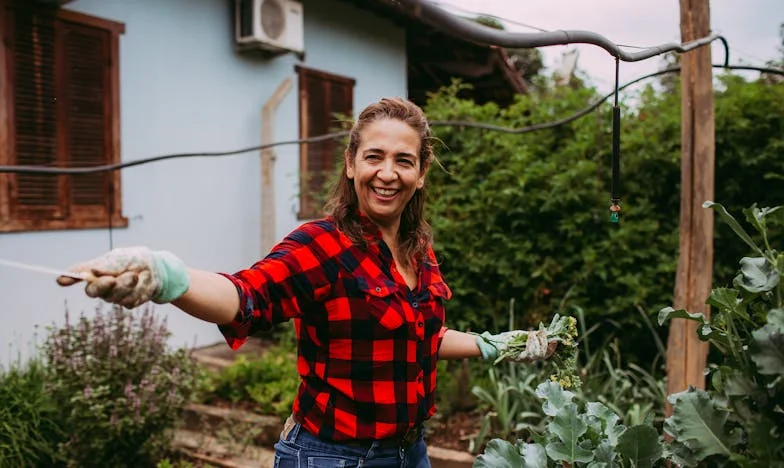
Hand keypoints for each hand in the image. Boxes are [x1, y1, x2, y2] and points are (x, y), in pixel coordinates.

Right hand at [56, 247, 188, 307]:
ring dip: (127, 286)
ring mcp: (113, 296)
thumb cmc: (135, 259)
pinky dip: (138, 291)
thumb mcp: (121, 258)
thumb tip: (90, 272)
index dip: (68, 278)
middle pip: (92, 291)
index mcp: (96, 272)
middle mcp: (101, 286)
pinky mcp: (128, 302)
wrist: (157, 269)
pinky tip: (142, 284)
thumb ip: (106, 266)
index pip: (77, 276)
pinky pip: (129, 301)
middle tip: (113, 279)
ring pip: (113, 297)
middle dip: (103, 285)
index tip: (62, 279)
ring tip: (136, 275)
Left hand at [476, 329, 553, 362]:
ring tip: (532, 334)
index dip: (552, 347)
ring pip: (537, 354)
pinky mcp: (518, 359)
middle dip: (545, 343)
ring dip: (537, 342)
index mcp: (534, 352)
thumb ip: (535, 335)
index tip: (555, 339)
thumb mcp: (525, 335)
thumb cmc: (511, 338)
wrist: (498, 342)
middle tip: (542, 333)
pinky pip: (528, 352)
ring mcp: (525, 359)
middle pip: (543, 354)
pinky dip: (530, 342)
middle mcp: (530, 358)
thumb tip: (547, 332)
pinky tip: (529, 336)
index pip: (547, 353)